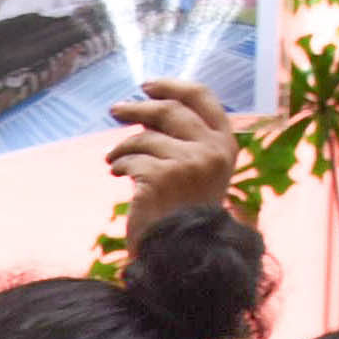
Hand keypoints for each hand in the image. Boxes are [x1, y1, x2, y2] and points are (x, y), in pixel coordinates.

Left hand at [108, 79, 237, 243]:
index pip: (201, 98)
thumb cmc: (186, 213)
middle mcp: (212, 150)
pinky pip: (130, 160)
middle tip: (115, 110)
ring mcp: (189, 162)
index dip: (172, 86)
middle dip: (137, 108)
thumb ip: (187, 141)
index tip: (147, 85)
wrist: (182, 253)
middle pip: (168, 110)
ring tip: (113, 160)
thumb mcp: (200, 171)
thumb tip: (149, 109)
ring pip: (144, 138)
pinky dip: (119, 165)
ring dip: (122, 147)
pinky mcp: (163, 176)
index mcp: (225, 144)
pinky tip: (118, 175)